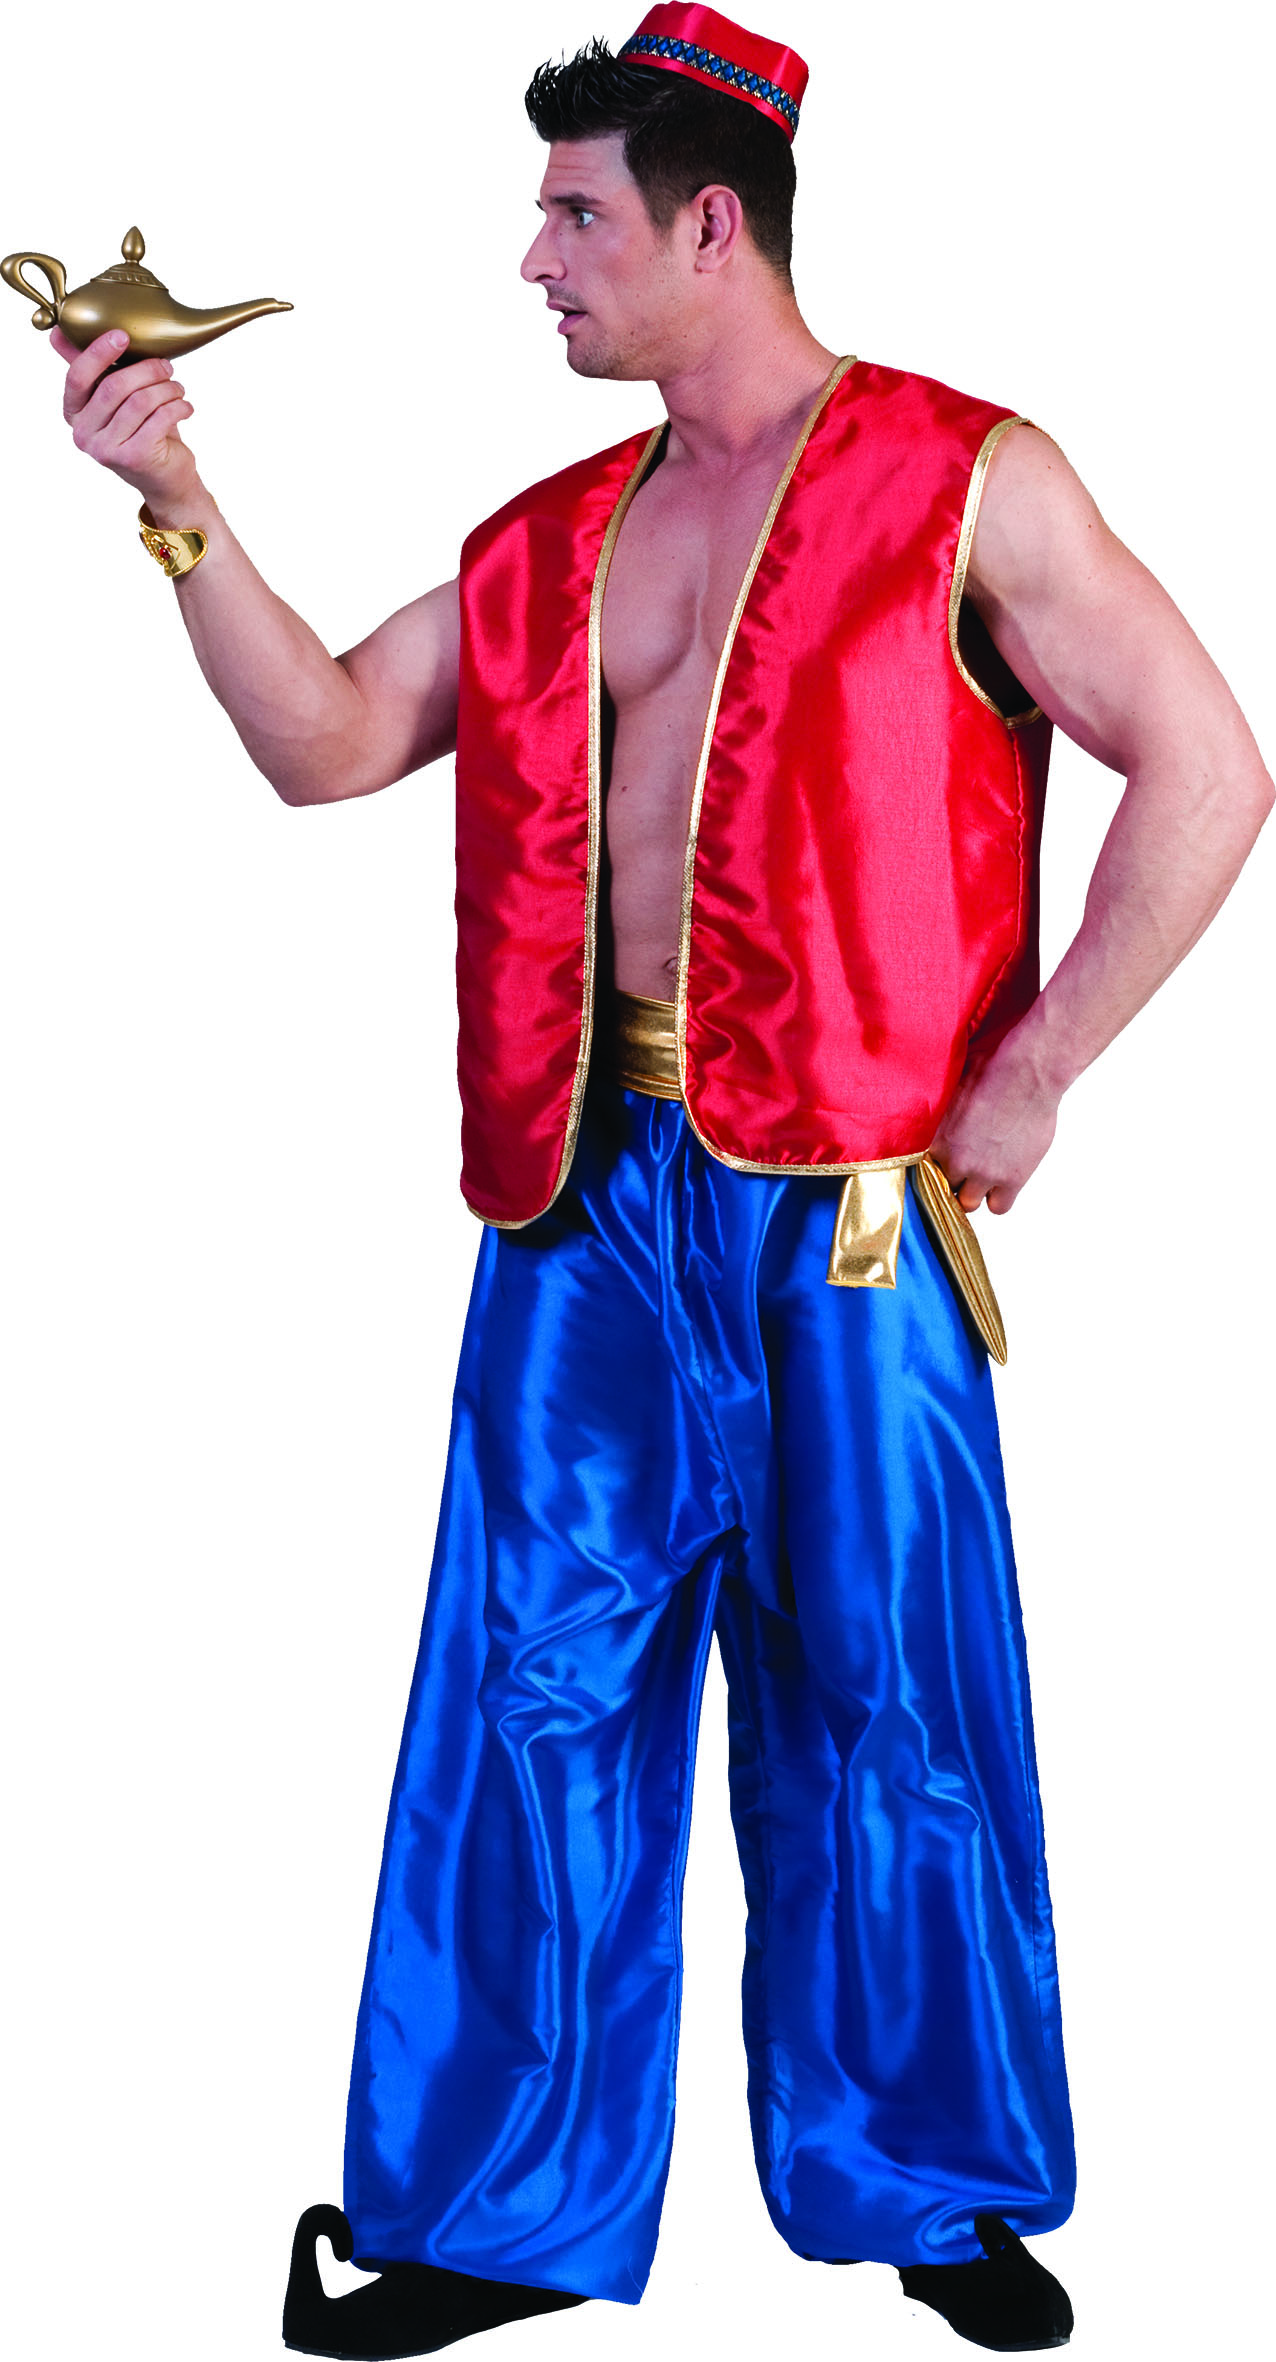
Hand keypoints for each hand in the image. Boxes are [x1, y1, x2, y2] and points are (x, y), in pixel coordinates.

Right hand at [52, 325, 198, 510]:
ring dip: (166, 388)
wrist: (164, 478)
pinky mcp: (134, 458)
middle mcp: (84, 434)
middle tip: (166, 366)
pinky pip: (159, 418)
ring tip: (177, 389)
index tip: (122, 335)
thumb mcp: (113, 399)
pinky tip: (184, 406)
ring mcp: (107, 449)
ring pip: (140, 401)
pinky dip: (178, 406)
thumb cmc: (139, 430)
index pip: (77, 376)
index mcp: (74, 414)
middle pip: (114, 386)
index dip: (98, 352)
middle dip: (146, 369)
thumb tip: (57, 334)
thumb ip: (90, 368)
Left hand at [927, 1027, 1061, 1214]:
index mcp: (935, 1137)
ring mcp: (984, 1172)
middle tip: (960, 1169)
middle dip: (950, 1180)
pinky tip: (1001, 1182)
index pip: (919, 1170)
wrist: (1029, 1071)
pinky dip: (999, 1197)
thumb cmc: (991, 1065)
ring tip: (981, 1176)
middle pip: (941, 1189)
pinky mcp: (1012, 1178)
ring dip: (973, 1192)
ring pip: (968, 1203)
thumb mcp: (951, 1081)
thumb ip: (938, 1105)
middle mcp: (955, 1160)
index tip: (937, 1164)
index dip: (930, 1168)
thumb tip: (926, 1097)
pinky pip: (999, 1207)